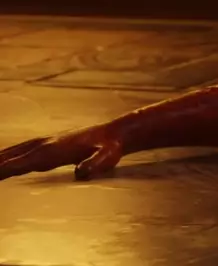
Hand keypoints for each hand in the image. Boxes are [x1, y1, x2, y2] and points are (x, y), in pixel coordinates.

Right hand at [0, 123, 123, 181]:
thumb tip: (81, 173)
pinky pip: (23, 150)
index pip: (20, 163)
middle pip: (10, 156)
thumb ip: (94, 165)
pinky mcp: (51, 144)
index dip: (1, 170)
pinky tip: (5, 160)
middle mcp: (45, 145)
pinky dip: (9, 155)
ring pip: (15, 151)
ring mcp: (47, 142)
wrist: (117, 133)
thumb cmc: (111, 148)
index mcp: (52, 151)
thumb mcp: (106, 158)